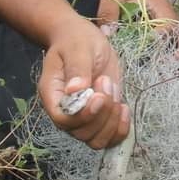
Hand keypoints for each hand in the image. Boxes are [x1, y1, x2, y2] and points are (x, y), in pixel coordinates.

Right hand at [37, 15, 129, 148]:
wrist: (82, 39)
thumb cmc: (76, 40)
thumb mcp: (77, 48)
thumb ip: (77, 67)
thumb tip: (74, 89)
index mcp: (53, 96)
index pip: (64, 120)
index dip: (84, 115)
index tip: (100, 95)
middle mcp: (67, 112)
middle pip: (82, 133)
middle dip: (102, 113)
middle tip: (106, 83)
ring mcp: (85, 117)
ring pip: (96, 140)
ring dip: (112, 121)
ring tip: (114, 92)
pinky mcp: (102, 115)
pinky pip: (110, 137)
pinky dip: (121, 129)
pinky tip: (124, 108)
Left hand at [99, 0, 178, 57]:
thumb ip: (109, 13)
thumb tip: (108, 35)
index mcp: (160, 7)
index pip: (166, 27)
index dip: (158, 40)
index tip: (145, 49)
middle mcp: (169, 17)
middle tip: (165, 64)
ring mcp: (169, 24)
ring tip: (164, 66)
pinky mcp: (165, 29)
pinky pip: (175, 42)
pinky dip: (174, 52)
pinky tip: (158, 62)